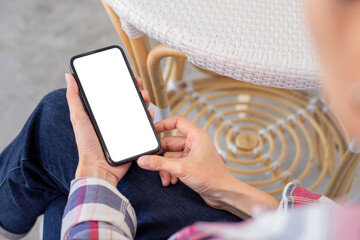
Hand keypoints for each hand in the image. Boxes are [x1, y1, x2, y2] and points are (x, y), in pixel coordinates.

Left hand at [65, 73, 153, 186]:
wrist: (100, 168)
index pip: (113, 92)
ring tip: (144, 95)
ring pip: (138, 110)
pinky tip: (149, 112)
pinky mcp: (135, 136)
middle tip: (138, 81)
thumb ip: (74, 98)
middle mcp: (115, 118)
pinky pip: (145, 125)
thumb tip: (69, 76)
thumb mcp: (78, 118)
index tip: (126, 71)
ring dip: (143, 100)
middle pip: (128, 99)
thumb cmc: (87, 145)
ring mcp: (126, 127)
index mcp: (103, 113)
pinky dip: (148, 117)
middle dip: (135, 88)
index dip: (121, 81)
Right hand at [137, 116, 279, 216]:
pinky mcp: (190, 166)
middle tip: (152, 162)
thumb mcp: (181, 169)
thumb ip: (160, 163)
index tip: (152, 130)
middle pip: (170, 142)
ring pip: (170, 156)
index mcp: (197, 136)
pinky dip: (170, 172)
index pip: (177, 122)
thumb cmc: (213, 177)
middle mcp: (195, 144)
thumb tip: (144, 160)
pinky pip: (174, 165)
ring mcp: (192, 155)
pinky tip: (171, 181)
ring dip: (166, 168)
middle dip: (162, 156)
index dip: (164, 124)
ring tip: (166, 178)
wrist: (223, 194)